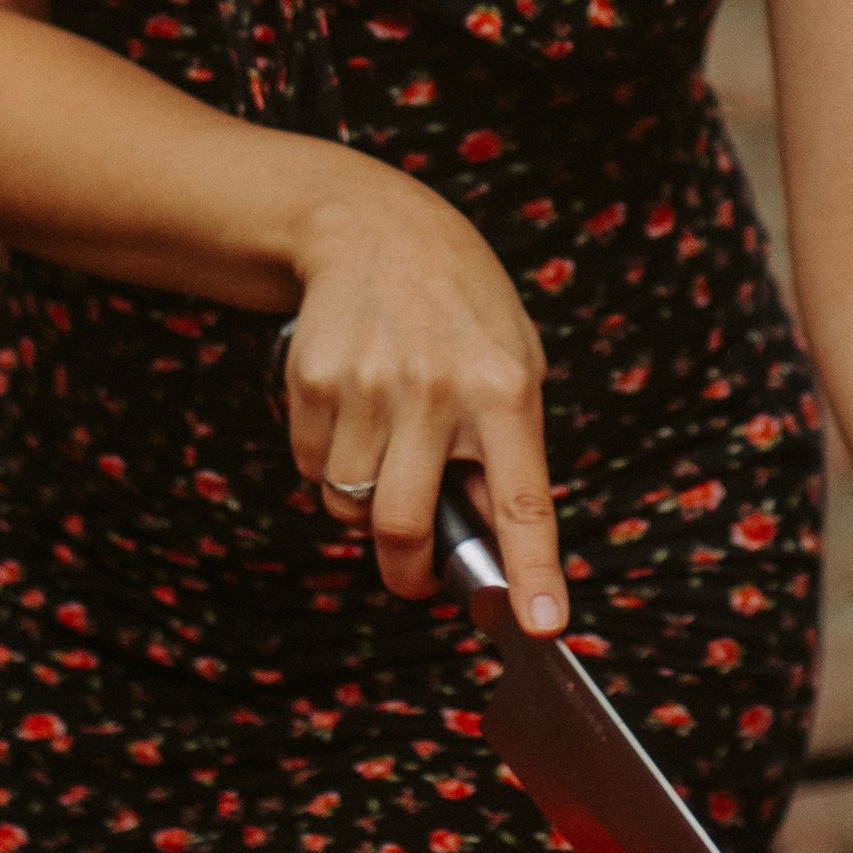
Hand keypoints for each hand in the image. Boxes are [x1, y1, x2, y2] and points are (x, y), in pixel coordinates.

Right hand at [280, 161, 566, 632]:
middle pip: (404, 526)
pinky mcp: (313, 379)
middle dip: (406, 572)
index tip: (541, 624)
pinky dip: (328, 462)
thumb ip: (506, 448)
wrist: (374, 227)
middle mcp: (436, 389)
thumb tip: (489, 547)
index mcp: (504, 388)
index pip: (524, 499)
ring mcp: (368, 384)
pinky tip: (351, 408)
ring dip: (364, 501)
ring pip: (349, 504)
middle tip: (415, 574)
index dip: (533, 571)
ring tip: (385, 441)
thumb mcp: (512, 360)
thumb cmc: (459, 307)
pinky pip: (311, 467)